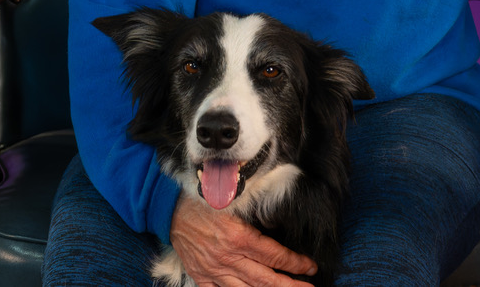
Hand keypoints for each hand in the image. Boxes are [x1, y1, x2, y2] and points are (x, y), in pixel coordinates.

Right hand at [169, 194, 317, 286]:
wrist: (169, 211)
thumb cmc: (202, 202)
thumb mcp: (232, 204)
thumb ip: (254, 218)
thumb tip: (278, 229)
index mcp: (237, 237)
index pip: (274, 255)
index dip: (295, 263)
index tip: (310, 266)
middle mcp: (227, 257)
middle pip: (266, 278)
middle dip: (291, 285)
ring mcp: (213, 270)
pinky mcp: (202, 277)